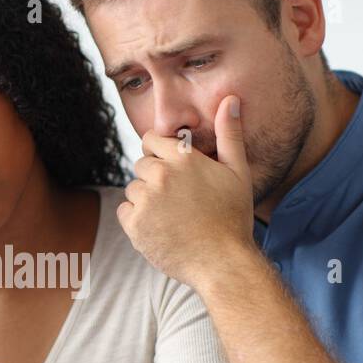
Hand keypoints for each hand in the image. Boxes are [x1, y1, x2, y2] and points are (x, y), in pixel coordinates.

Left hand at [117, 94, 255, 288]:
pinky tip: (160, 228)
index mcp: (184, 158)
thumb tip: (230, 99)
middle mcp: (161, 174)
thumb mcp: (238, 172)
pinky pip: (124, 212)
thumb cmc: (233, 218)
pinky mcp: (134, 224)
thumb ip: (229, 134)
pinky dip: (136, 220)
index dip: (159, 153)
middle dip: (154, 178)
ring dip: (146, 200)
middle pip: (141, 165)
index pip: (151, 139)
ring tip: (171, 217)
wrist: (222, 263)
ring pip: (133, 189)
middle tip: (177, 200)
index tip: (171, 171)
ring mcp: (146, 200)